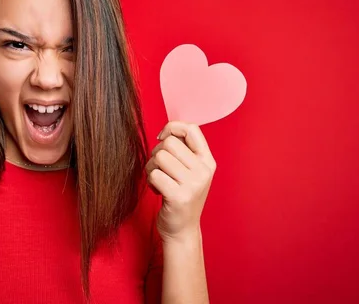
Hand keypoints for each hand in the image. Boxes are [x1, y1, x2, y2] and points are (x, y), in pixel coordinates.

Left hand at [146, 121, 216, 241]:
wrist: (182, 230)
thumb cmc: (181, 196)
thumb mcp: (191, 172)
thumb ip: (184, 151)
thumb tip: (167, 131)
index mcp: (208, 161)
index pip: (192, 128)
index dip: (172, 128)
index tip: (161, 138)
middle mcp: (204, 171)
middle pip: (169, 143)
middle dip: (156, 153)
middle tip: (159, 169)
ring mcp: (193, 184)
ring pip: (159, 157)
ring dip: (151, 168)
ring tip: (158, 180)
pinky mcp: (179, 197)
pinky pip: (154, 175)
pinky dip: (150, 182)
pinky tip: (158, 191)